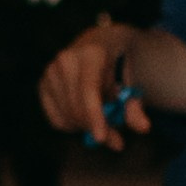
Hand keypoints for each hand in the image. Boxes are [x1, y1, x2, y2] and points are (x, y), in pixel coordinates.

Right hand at [39, 21, 148, 150]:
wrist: (97, 46)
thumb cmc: (118, 67)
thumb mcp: (132, 82)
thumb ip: (135, 106)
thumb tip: (143, 128)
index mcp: (91, 53)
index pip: (89, 90)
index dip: (93, 116)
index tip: (100, 139)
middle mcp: (66, 60)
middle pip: (77, 108)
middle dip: (97, 128)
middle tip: (116, 140)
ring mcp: (50, 73)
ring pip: (67, 118)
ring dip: (86, 127)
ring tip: (101, 117)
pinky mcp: (42, 86)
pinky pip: (57, 121)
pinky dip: (72, 125)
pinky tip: (84, 114)